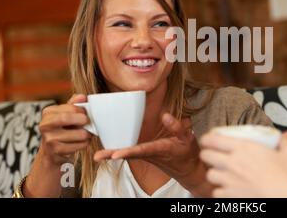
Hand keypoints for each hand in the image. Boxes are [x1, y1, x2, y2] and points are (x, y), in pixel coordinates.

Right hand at [38, 94, 91, 166]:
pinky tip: (83, 142)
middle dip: (82, 120)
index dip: (82, 110)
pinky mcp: (55, 151)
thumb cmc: (62, 129)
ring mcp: (49, 139)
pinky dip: (84, 143)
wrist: (52, 152)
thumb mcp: (66, 114)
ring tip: (87, 133)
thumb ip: (74, 104)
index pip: (69, 107)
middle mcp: (45, 125)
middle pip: (66, 118)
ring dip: (86, 134)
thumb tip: (82, 97)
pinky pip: (77, 146)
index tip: (87, 113)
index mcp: (48, 112)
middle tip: (88, 123)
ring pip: (77, 134)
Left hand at [94, 113, 212, 196]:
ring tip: (97, 156)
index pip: (143, 150)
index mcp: (161, 149)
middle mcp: (151, 155)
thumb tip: (165, 115)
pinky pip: (130, 154)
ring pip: (128, 155)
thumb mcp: (188, 138)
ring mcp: (147, 157)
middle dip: (113, 155)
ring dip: (112, 155)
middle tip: (97, 157)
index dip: (129, 152)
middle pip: (130, 155)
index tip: (115, 154)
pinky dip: (119, 152)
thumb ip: (177, 127)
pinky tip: (109, 151)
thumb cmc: (188, 153)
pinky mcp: (146, 156)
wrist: (188, 170)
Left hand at [199, 132, 286, 197]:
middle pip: (206, 156)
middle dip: (207, 154)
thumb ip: (286, 143)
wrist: (285, 199)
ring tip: (220, 174)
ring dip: (214, 173)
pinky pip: (216, 192)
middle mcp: (232, 163)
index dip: (207, 138)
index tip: (208, 139)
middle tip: (212, 155)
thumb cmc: (286, 178)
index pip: (213, 139)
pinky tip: (227, 190)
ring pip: (209, 175)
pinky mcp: (229, 196)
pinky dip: (220, 191)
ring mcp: (229, 180)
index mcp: (243, 148)